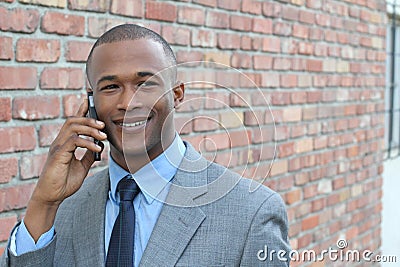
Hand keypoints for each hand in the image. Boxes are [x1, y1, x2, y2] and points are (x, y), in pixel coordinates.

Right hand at [24, 97, 106, 240]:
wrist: (52, 197)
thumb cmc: (65, 182)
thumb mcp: (82, 166)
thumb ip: (89, 155)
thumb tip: (99, 145)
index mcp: (65, 143)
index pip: (73, 122)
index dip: (81, 110)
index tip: (89, 101)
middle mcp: (60, 142)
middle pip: (73, 121)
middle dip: (89, 119)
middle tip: (103, 126)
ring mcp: (58, 147)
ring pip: (72, 127)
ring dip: (90, 129)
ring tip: (103, 136)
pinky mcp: (58, 154)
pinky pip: (73, 141)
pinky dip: (87, 142)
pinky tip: (97, 148)